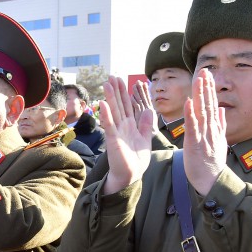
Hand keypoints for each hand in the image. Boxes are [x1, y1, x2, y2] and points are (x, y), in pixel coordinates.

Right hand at [100, 76, 155, 194]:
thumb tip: (148, 110)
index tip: (122, 80)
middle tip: (111, 76)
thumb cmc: (135, 160)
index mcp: (130, 125)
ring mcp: (117, 132)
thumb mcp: (145, 139)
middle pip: (119, 105)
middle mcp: (122, 126)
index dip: (125, 93)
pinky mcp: (113, 140)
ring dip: (110, 97)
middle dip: (116, 90)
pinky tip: (103, 103)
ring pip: (114, 111)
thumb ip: (145, 124)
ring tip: (107, 83)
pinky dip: (106, 115)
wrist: (130, 176)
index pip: (128, 105)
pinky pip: (110, 125)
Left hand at [182, 69, 226, 195]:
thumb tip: (222, 110)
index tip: (207, 75)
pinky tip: (189, 102)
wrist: (212, 181)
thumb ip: (220, 125)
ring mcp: (204, 135)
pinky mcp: (195, 144)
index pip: (212, 104)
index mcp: (215, 128)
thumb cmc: (212, 163)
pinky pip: (193, 126)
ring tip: (199, 79)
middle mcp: (211, 129)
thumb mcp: (220, 142)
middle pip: (209, 104)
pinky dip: (191, 114)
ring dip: (200, 95)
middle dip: (206, 87)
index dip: (209, 89)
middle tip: (204, 70)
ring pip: (202, 111)